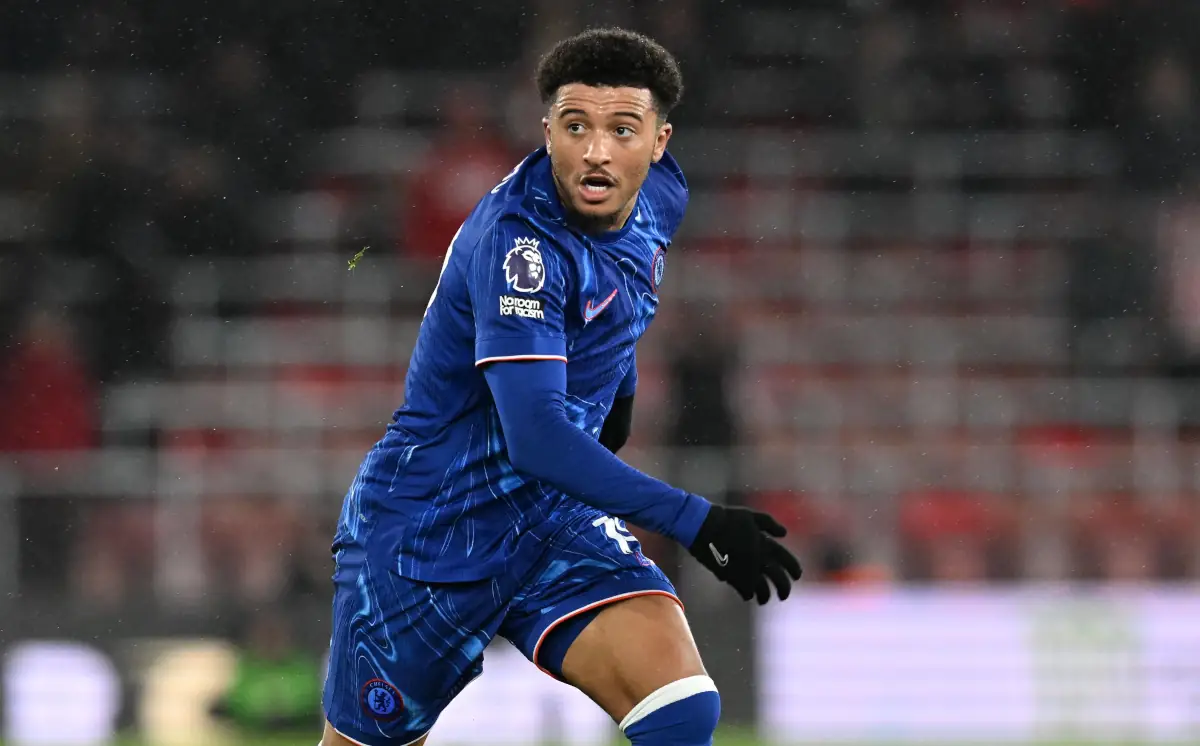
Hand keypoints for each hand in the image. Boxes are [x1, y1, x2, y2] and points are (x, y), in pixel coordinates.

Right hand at [687, 505, 801, 603]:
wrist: (703, 526)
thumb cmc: (727, 518)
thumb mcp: (751, 516)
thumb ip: (770, 524)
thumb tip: (783, 533)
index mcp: (766, 543)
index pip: (787, 560)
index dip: (795, 570)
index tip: (797, 576)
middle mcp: (760, 559)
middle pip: (779, 579)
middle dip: (784, 589)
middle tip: (783, 595)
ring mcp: (746, 569)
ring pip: (763, 590)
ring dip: (765, 596)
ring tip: (764, 599)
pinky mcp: (732, 577)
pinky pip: (746, 592)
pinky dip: (748, 595)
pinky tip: (748, 595)